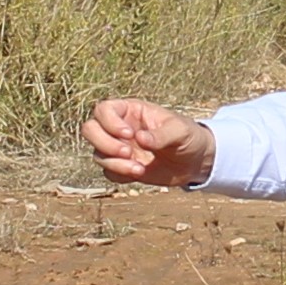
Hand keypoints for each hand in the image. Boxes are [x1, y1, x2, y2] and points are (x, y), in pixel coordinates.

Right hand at [83, 99, 214, 188]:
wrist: (195, 161)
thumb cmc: (188, 137)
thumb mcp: (180, 131)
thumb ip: (161, 135)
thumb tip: (139, 139)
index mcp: (131, 111)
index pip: (103, 109)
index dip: (109, 122)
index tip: (129, 134)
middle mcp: (119, 128)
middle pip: (90, 129)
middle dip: (104, 143)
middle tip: (128, 152)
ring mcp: (119, 148)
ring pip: (97, 153)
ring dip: (114, 163)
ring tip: (139, 168)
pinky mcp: (122, 167)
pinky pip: (108, 172)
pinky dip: (119, 174)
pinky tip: (139, 174)